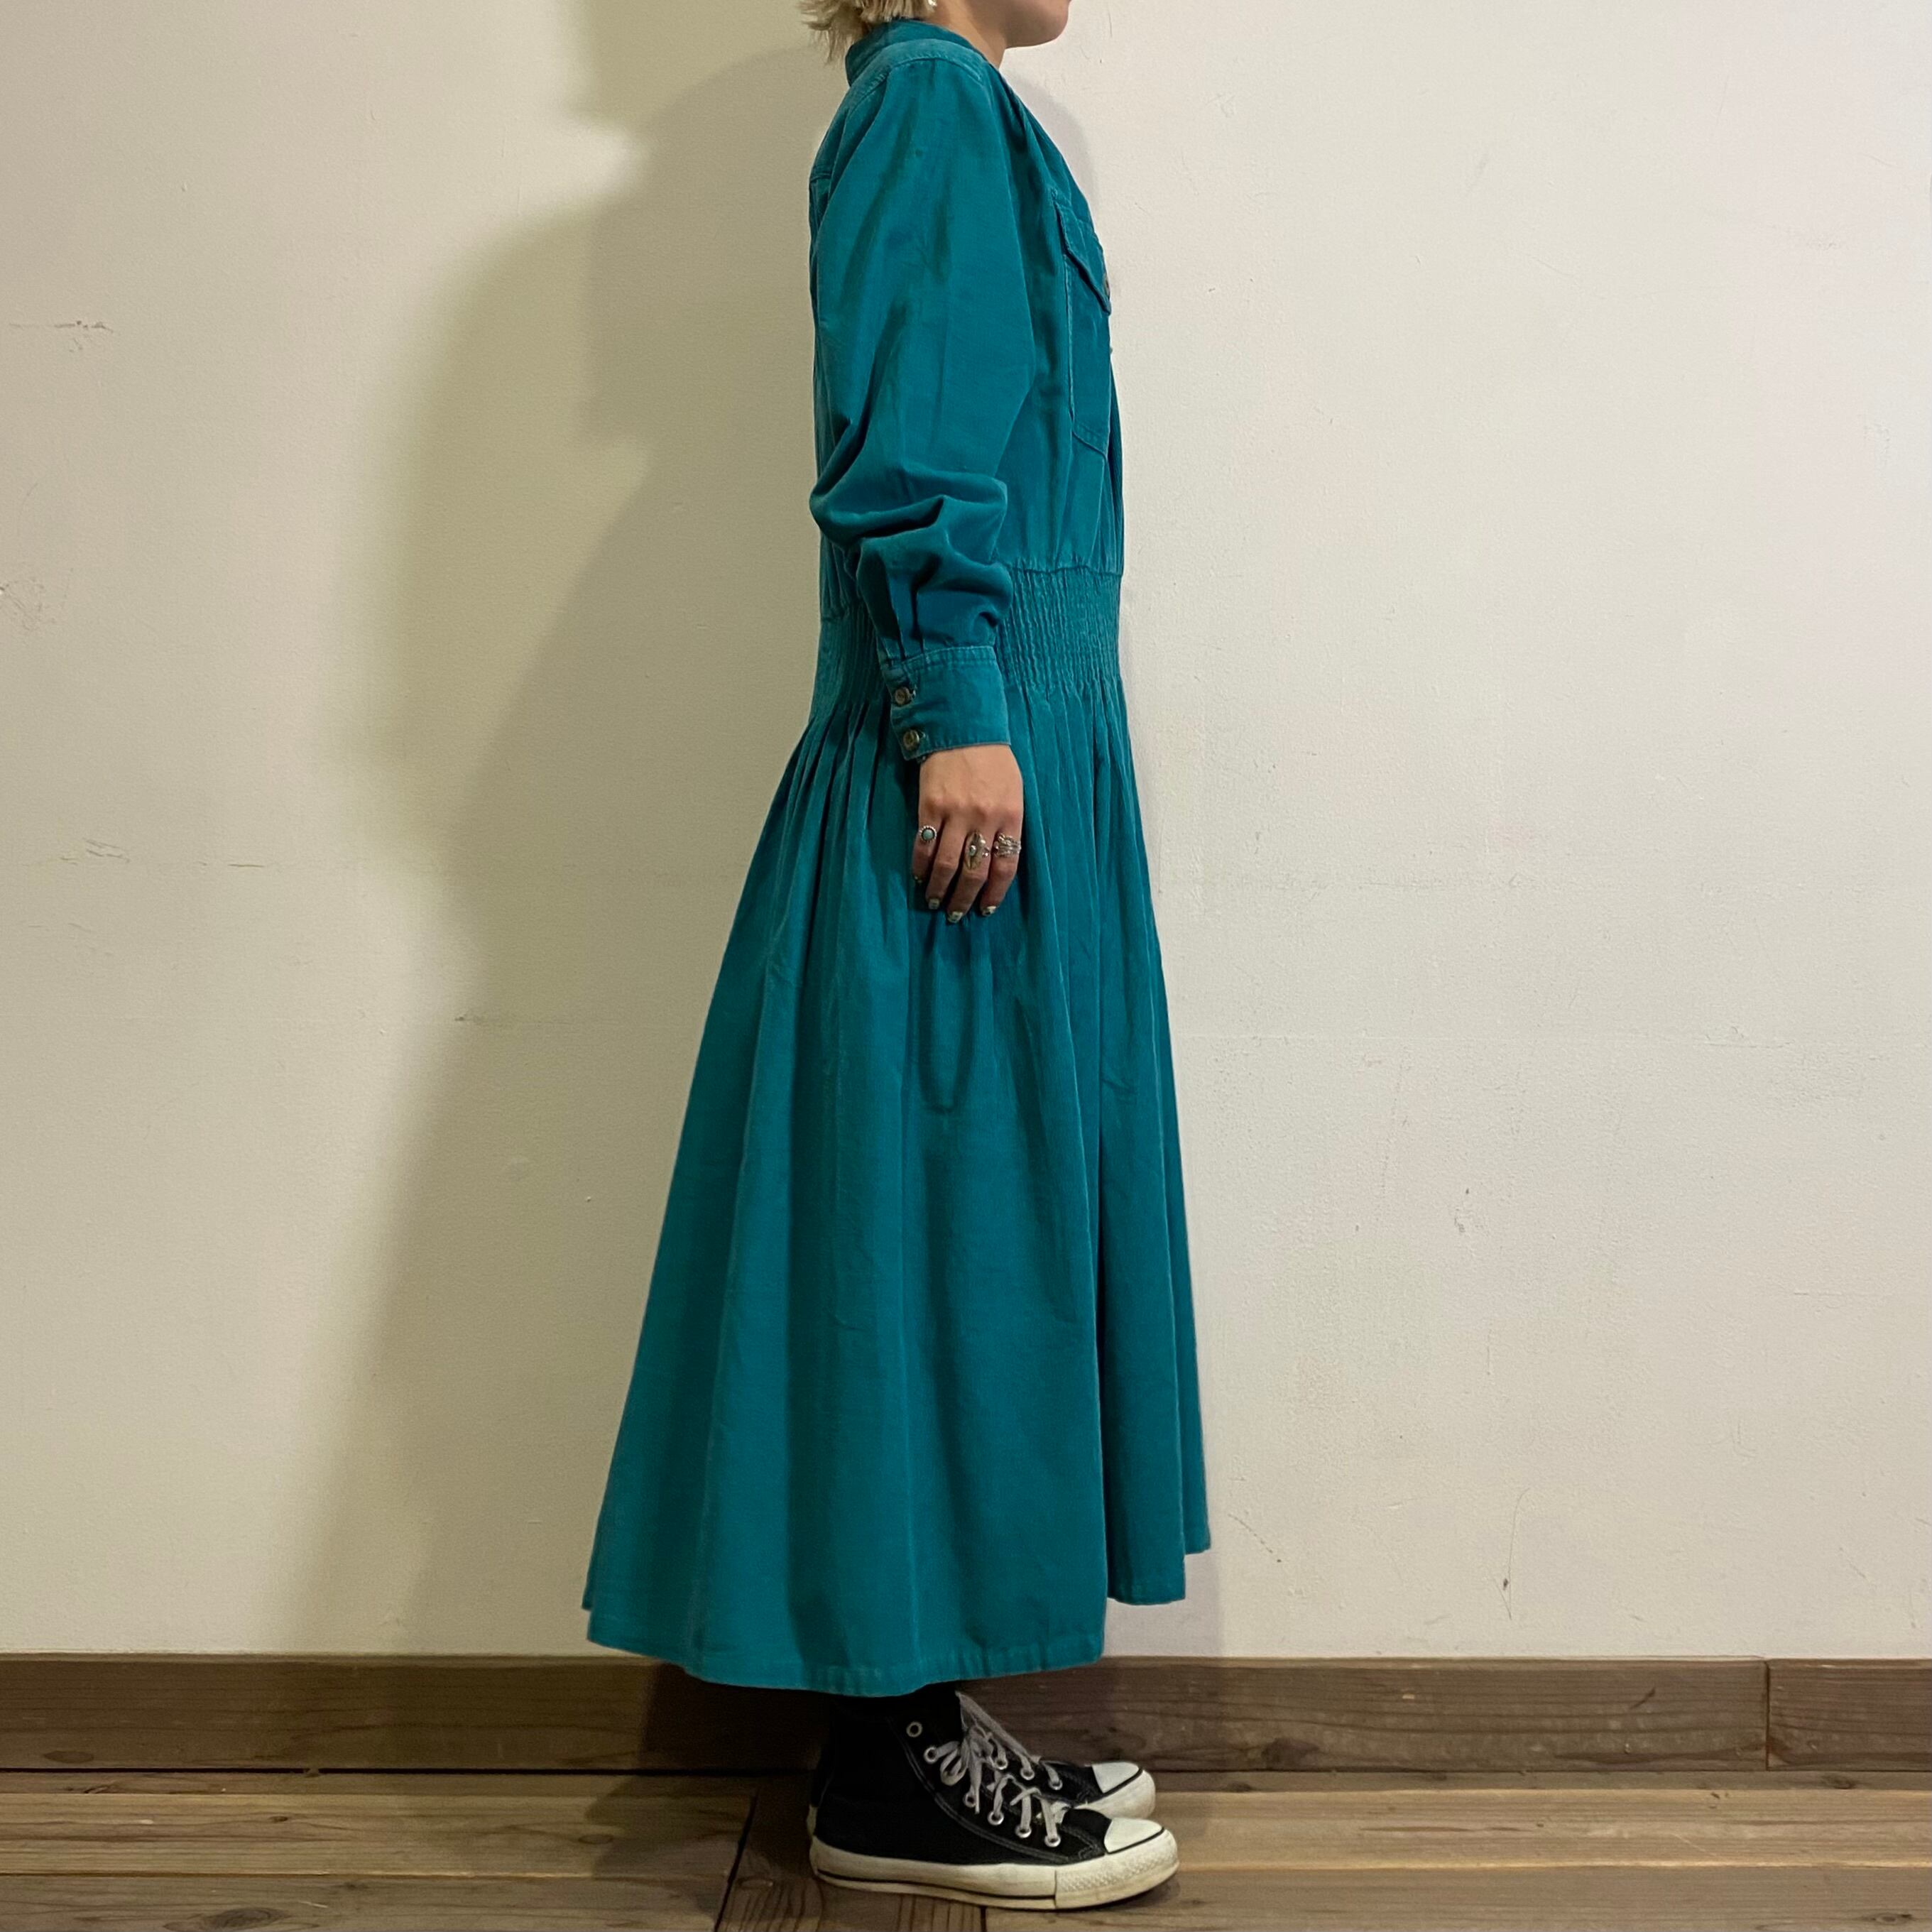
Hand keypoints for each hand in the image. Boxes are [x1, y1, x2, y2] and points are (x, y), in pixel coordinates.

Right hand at [913, 744, 1023, 919]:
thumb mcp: (1014, 791)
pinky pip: (924, 844)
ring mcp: (956, 812)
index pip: (1005, 866)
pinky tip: (919, 876)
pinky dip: (920, 865)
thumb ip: (1008, 824)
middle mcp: (985, 818)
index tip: (985, 910)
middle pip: (975, 872)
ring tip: (934, 901)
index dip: (994, 893)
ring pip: (947, 864)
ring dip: (939, 888)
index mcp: (1011, 816)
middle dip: (964, 899)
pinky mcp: (931, 805)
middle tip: (955, 914)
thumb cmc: (993, 761)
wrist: (964, 726)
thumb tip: (996, 862)